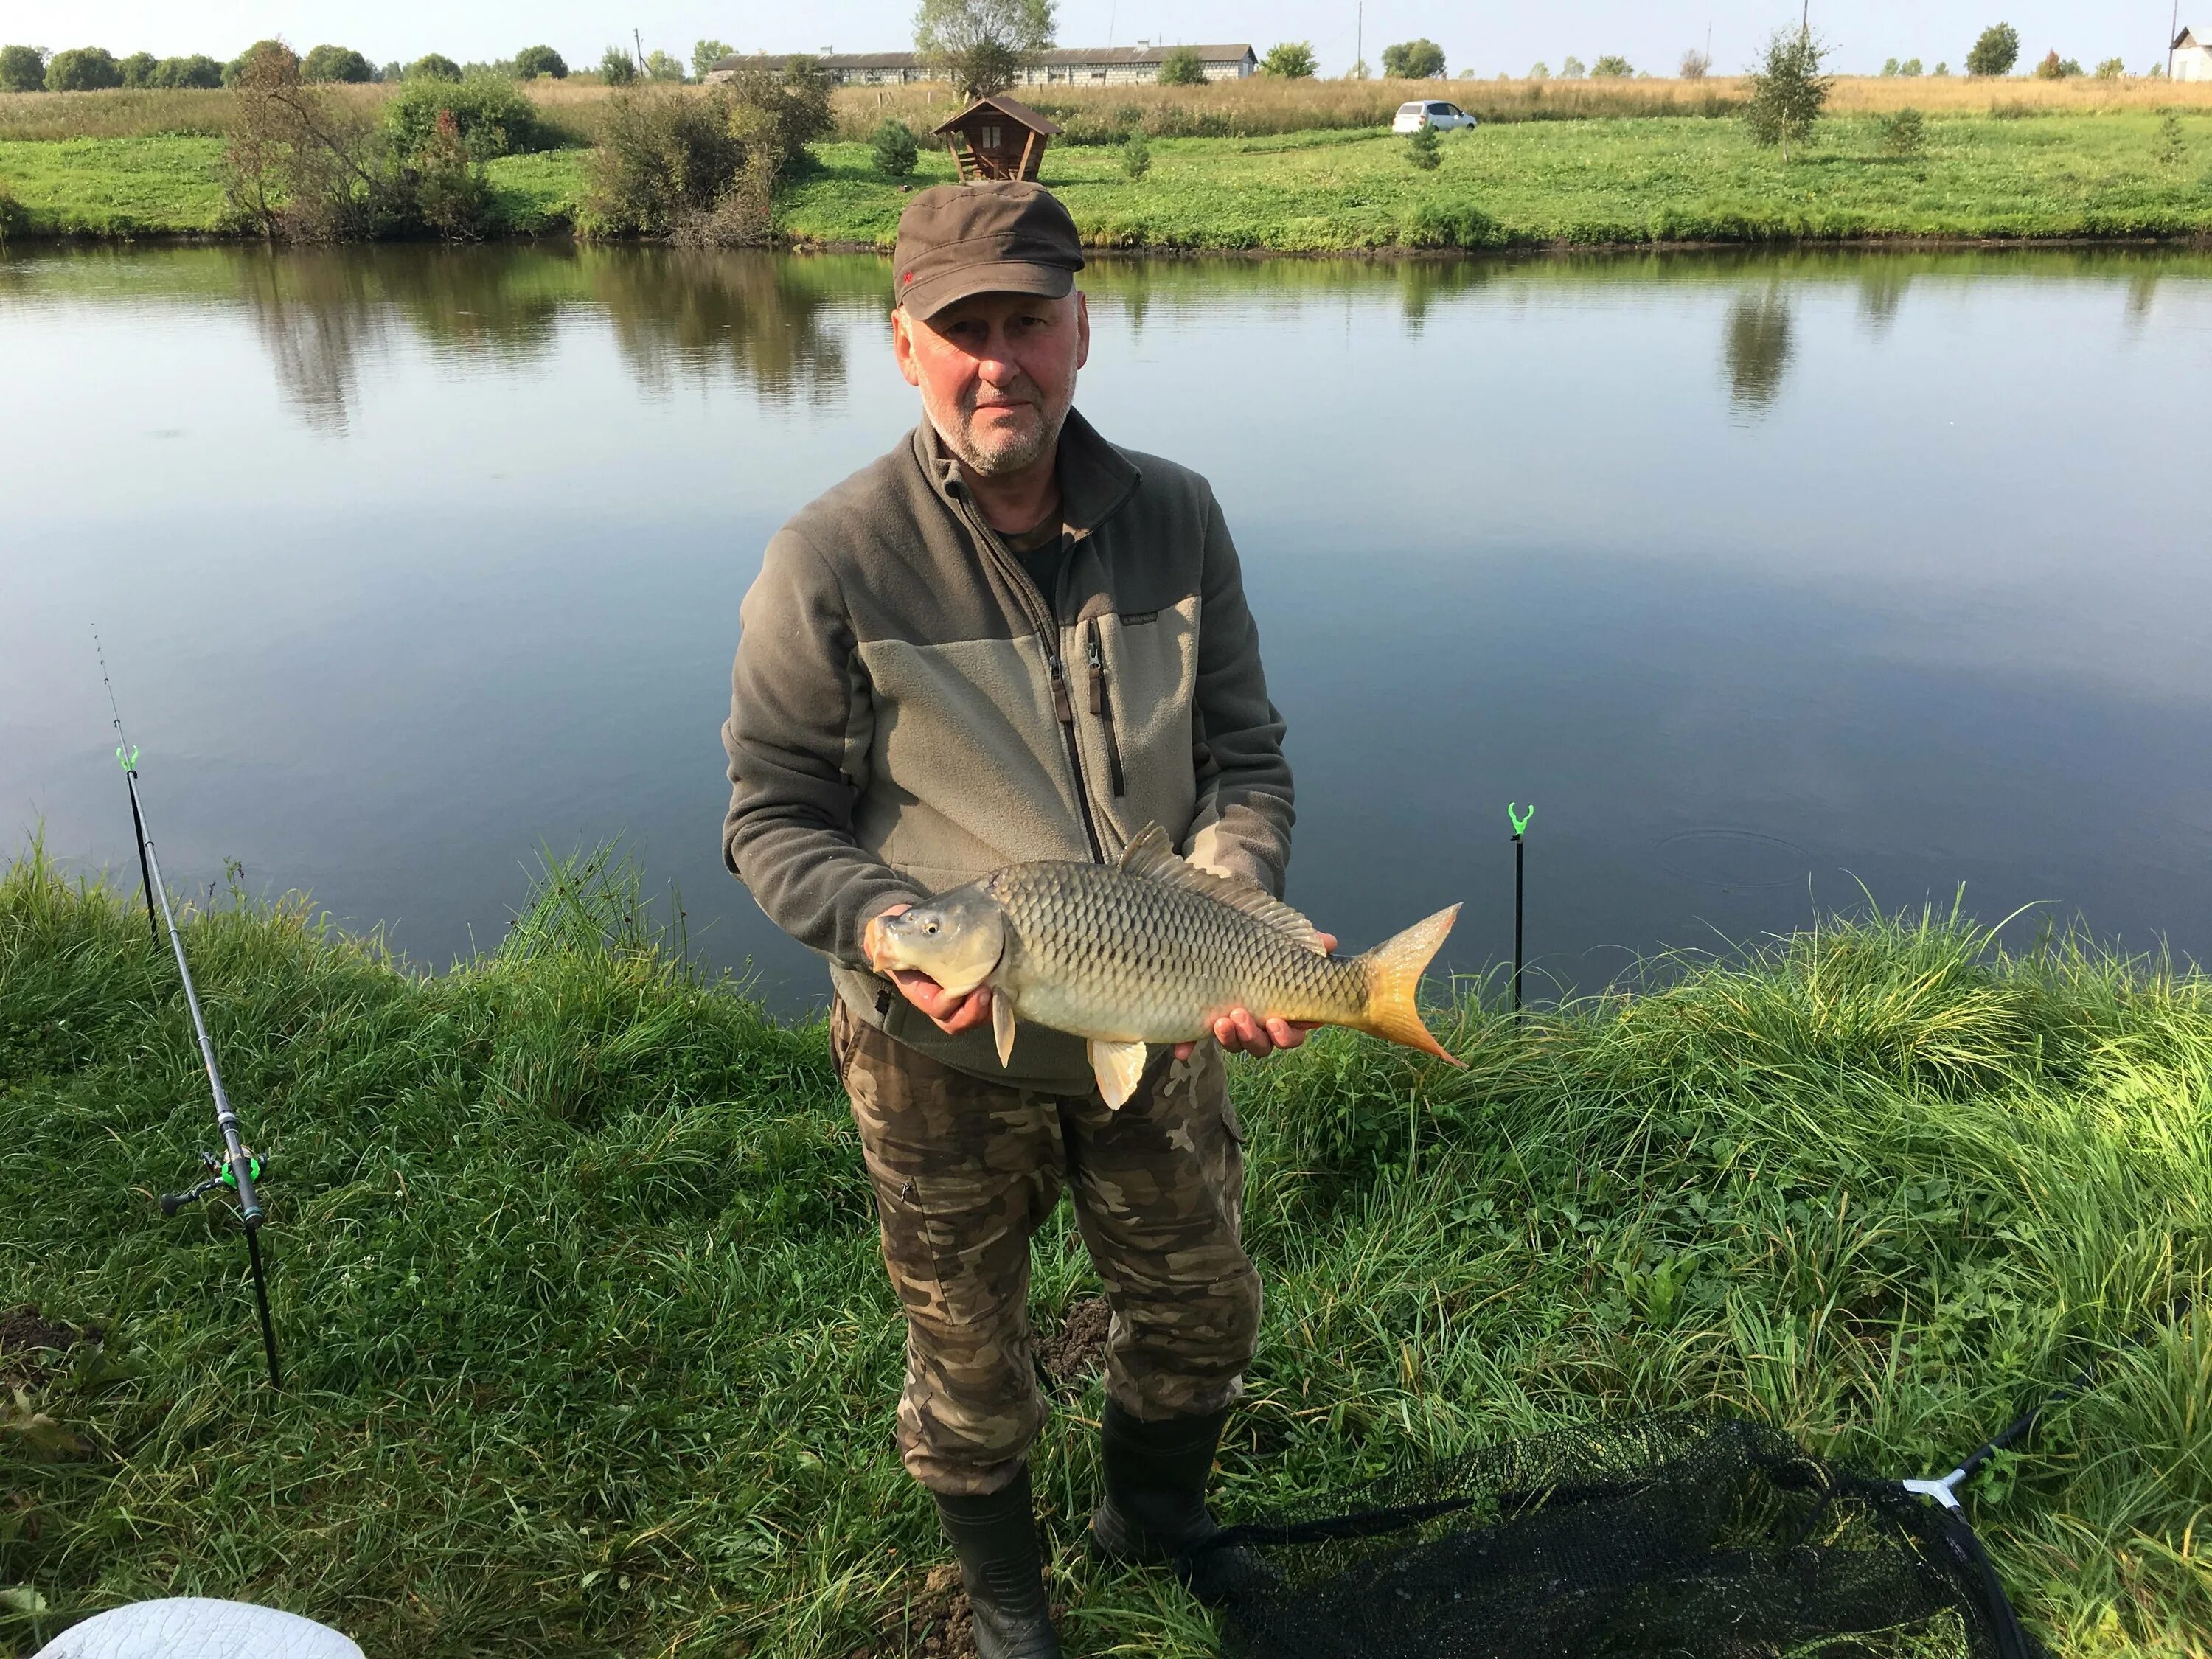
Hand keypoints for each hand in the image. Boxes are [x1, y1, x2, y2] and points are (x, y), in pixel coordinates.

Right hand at [866, 903, 993, 1037]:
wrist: (912, 926)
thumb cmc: (900, 931)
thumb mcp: (890, 935)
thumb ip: (885, 940)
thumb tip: (879, 934)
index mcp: (918, 990)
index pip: (936, 1007)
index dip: (951, 1005)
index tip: (965, 989)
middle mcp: (939, 998)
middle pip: (956, 1021)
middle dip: (973, 1014)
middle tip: (988, 993)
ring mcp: (956, 993)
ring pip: (973, 1015)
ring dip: (989, 1009)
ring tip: (1001, 991)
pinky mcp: (973, 983)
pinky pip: (986, 1002)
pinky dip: (997, 998)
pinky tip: (1006, 984)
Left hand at [1175, 933, 1334, 1059]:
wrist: (1222, 925)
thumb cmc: (1262, 935)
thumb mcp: (1283, 935)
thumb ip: (1306, 941)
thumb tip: (1328, 942)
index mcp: (1282, 1010)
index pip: (1291, 1034)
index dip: (1285, 1035)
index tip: (1275, 1021)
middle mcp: (1258, 1023)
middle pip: (1261, 1046)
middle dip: (1252, 1036)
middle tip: (1240, 1016)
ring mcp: (1230, 1023)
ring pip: (1233, 1044)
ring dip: (1228, 1038)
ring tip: (1220, 1020)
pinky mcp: (1202, 1017)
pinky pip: (1194, 1038)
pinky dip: (1187, 1044)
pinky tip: (1181, 1051)